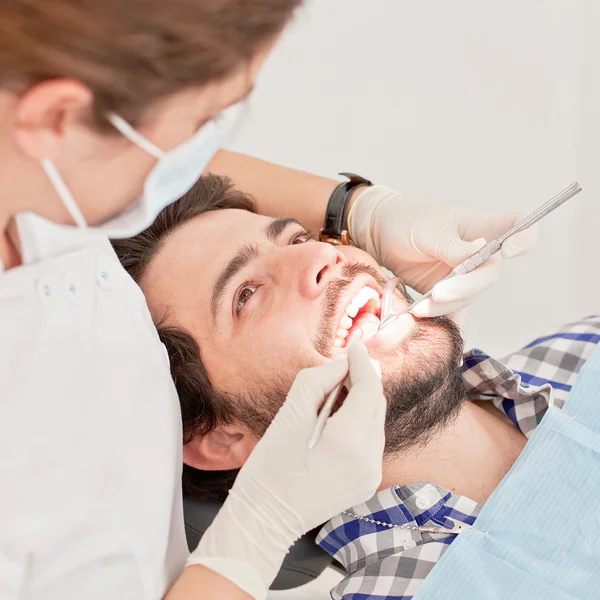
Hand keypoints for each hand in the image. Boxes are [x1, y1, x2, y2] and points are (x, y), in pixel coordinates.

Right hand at [187, 343, 385, 598]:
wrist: (265, 519)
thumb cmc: (269, 467)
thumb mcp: (289, 416)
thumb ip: (317, 382)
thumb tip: (341, 364)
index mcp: (348, 440)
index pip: (369, 389)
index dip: (362, 364)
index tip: (354, 346)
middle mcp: (368, 458)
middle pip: (376, 405)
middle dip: (363, 380)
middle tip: (346, 363)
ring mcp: (371, 474)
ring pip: (375, 422)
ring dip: (362, 401)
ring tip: (341, 388)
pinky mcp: (367, 483)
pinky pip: (371, 442)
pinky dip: (360, 423)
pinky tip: (341, 417)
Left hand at [348, 185, 537, 316]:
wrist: (379, 235)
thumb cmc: (407, 221)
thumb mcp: (428, 230)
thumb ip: (453, 246)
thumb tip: (479, 251)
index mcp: (480, 227)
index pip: (518, 224)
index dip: (525, 237)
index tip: (511, 249)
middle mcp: (478, 252)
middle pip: (489, 274)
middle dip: (466, 287)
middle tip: (437, 293)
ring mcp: (464, 274)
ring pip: (468, 296)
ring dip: (446, 304)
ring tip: (420, 307)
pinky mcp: (447, 293)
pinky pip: (452, 310)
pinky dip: (441, 317)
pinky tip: (426, 323)